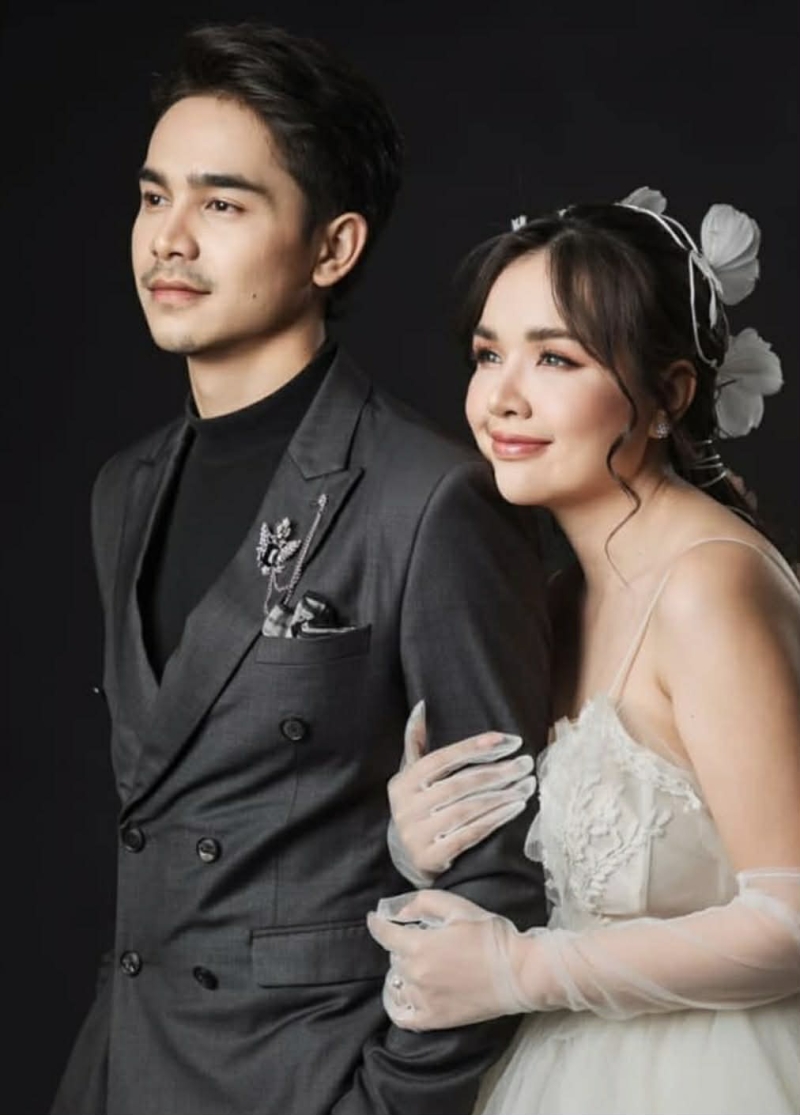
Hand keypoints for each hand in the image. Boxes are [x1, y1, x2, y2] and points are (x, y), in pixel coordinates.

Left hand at [367, 889, 533, 1029]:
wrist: (518, 973)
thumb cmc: (490, 936)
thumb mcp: (457, 907)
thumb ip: (423, 903)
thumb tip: (399, 911)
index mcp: (419, 945)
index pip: (385, 934)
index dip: (377, 923)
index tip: (374, 918)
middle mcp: (416, 974)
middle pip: (394, 958)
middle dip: (401, 946)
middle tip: (420, 939)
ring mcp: (423, 1000)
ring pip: (398, 983)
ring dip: (404, 971)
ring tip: (418, 965)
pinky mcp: (434, 1019)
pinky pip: (403, 1015)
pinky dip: (399, 1003)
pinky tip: (403, 995)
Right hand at [387, 701, 535, 884]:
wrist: (406, 859)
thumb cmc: (418, 808)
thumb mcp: (411, 777)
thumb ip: (416, 743)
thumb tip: (422, 705)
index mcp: (402, 783)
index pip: (442, 759)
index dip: (475, 747)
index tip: (509, 740)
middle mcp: (406, 808)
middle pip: (459, 784)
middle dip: (497, 772)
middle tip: (526, 764)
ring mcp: (416, 835)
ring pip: (467, 809)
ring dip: (502, 796)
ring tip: (527, 785)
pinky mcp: (431, 858)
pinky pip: (470, 834)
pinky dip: (495, 819)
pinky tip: (516, 807)